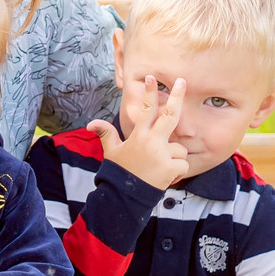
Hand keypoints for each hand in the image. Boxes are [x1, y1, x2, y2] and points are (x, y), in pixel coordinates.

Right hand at [88, 75, 188, 189]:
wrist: (125, 197)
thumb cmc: (120, 172)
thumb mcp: (111, 152)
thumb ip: (106, 134)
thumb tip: (91, 123)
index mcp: (138, 136)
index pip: (145, 110)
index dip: (149, 93)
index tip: (152, 77)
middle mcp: (151, 142)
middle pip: (169, 115)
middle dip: (177, 97)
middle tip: (182, 81)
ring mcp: (163, 154)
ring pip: (179, 148)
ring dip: (173, 157)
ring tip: (158, 167)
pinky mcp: (172, 168)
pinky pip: (183, 164)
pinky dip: (177, 171)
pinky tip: (164, 176)